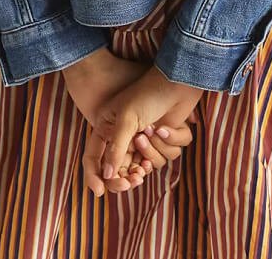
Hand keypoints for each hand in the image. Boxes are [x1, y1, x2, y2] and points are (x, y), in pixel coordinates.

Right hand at [84, 105, 199, 197]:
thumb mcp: (127, 120)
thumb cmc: (147, 94)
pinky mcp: (166, 139)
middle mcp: (127, 137)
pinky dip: (171, 141)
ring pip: (151, 164)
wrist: (176, 79)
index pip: (95, 159)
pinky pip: (170, 154)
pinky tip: (166, 127)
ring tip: (152, 130)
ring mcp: (148, 139)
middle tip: (137, 177)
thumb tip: (107, 175)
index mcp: (109, 129)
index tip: (99, 192)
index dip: (95, 177)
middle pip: (123, 170)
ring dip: (154, 150)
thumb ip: (116, 149)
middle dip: (131, 173)